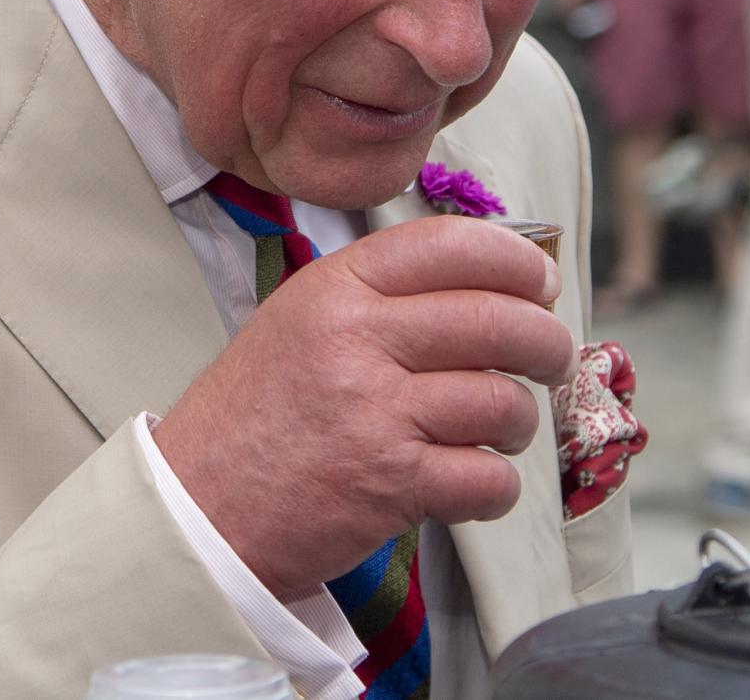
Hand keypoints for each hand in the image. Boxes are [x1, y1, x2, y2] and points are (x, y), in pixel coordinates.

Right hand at [153, 216, 576, 598]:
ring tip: (501, 427)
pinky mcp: (389, 484)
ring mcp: (374, 411)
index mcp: (338, 286)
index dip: (517, 260)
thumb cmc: (258, 410)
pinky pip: (488, 478)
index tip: (540, 282)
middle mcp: (357, 337)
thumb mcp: (303, 317)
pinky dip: (498, 486)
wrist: (198, 504)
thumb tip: (492, 283)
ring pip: (503, 401)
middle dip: (547, 341)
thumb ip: (382, 294)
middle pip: (497, 320)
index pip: (454, 246)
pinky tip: (475, 480)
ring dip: (521, 420)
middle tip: (551, 355)